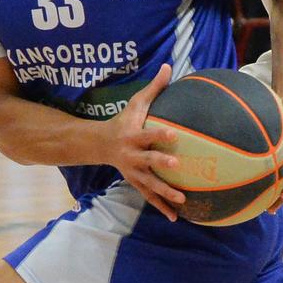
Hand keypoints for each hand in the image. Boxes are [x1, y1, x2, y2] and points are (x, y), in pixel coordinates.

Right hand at [109, 63, 185, 219]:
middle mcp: (132, 156)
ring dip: (164, 192)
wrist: (100, 144)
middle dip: (161, 165)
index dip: (159, 135)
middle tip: (178, 167)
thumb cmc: (123, 121)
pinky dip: (161, 207)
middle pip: (148, 162)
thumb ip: (154, 88)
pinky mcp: (136, 182)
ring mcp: (133, 172)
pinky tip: (176, 217)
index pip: (147, 135)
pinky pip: (149, 196)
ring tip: (182, 200)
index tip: (174, 135)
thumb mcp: (135, 103)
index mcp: (133, 136)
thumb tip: (169, 65)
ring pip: (149, 184)